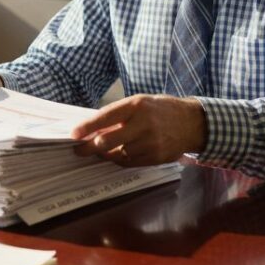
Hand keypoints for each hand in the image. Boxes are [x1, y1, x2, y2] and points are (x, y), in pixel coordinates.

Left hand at [71, 94, 206, 166]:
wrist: (192, 123)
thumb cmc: (161, 109)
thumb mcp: (140, 103)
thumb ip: (118, 114)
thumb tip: (93, 127)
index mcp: (137, 106)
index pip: (106, 117)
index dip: (87, 127)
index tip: (73, 134)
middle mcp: (143, 124)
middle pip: (108, 141)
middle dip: (88, 147)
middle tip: (78, 150)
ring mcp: (150, 143)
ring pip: (117, 154)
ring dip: (104, 154)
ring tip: (96, 151)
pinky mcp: (155, 157)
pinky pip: (128, 162)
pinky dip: (118, 159)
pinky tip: (114, 155)